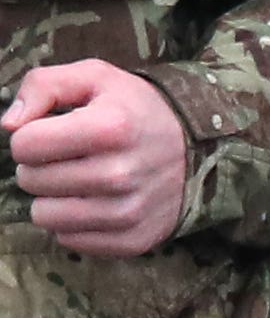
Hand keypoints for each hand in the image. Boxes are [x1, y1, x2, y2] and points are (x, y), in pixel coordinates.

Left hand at [3, 62, 191, 256]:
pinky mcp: (135, 239)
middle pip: (32, 181)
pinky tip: (89, 205)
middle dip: (37, 167)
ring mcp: (130, 212)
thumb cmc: (136, 109)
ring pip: (46, 216)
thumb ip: (42, 86)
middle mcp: (121, 174)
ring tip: (72, 184)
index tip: (50, 133)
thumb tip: (10, 126)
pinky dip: (72, 225)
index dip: (28, 136)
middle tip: (63, 159)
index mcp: (110, 128)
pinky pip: (72, 241)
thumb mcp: (93, 77)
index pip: (25, 144)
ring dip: (50, 199)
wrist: (201, 150)